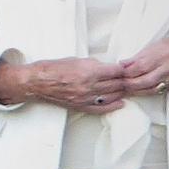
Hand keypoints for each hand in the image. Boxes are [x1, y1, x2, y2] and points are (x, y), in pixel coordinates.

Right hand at [0, 55, 130, 112]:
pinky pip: (101, 108)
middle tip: (131, 78)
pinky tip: (120, 103)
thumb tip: (107, 67)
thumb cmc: (52, 68)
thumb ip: (93, 64)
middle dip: (125, 80)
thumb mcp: (76, 60)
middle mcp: (90, 86)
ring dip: (121, 92)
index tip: (127, 68)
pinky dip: (113, 106)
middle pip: (117, 84)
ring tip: (127, 88)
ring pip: (112, 96)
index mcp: (89, 71)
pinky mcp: (81, 106)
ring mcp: (86, 98)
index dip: (123, 69)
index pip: (116, 71)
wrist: (37, 82)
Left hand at [111, 30, 168, 99]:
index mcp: (164, 53)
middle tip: (118, 84)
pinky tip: (137, 92)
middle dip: (129, 84)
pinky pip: (158, 92)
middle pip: (145, 80)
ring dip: (135, 91)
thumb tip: (122, 64)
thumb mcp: (157, 44)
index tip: (117, 72)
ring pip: (151, 89)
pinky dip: (146, 92)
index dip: (127, 71)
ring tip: (124, 90)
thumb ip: (140, 56)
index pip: (141, 66)